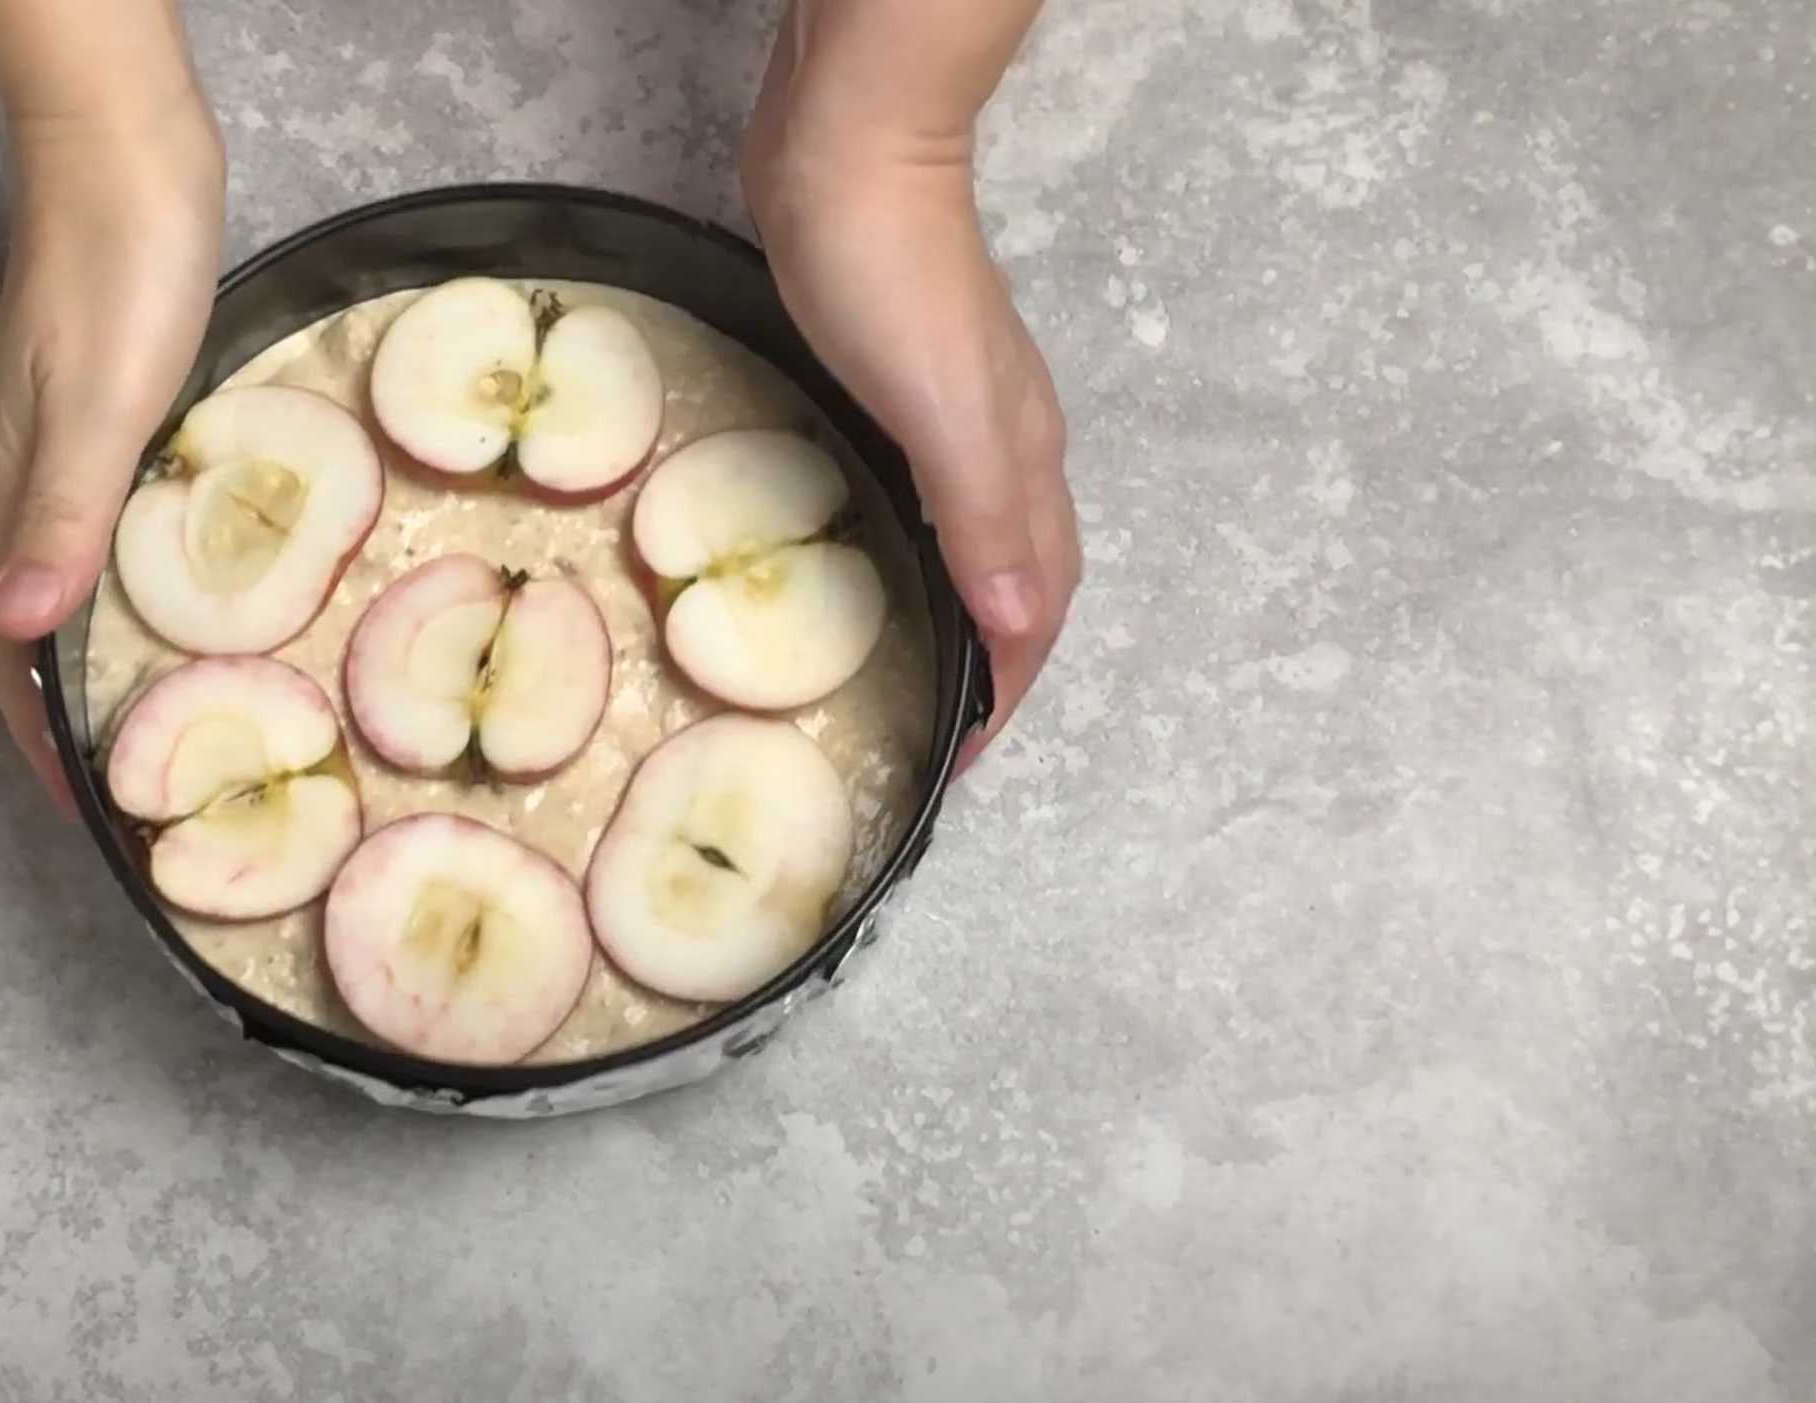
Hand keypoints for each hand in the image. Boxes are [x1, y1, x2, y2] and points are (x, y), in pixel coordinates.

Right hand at [0, 107, 221, 806]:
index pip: (3, 641)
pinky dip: (107, 585)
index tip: (75, 805)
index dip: (33, 728)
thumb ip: (64, 516)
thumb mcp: (104, 404)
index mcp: (5, 487)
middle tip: (106, 784)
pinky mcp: (82, 408)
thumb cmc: (123, 273)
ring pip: (45, 577)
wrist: (123, 156)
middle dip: (46, 711)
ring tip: (130, 716)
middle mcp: (7, 476)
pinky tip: (156, 594)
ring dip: (74, 652)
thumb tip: (20, 633)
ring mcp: (39, 441)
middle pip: (14, 623)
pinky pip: (81, 530)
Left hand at [741, 2, 1077, 772]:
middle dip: (998, 666)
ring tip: (914, 666)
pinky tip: (873, 549)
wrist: (848, 160)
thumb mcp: (941, 410)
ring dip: (961, 608)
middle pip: (1023, 583)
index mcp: (1019, 463)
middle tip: (942, 732)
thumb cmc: (887, 279)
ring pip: (979, 538)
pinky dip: (918, 546)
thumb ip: (984, 517)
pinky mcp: (903, 377)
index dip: (1007, 691)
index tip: (962, 761)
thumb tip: (1018, 629)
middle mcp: (1004, 447)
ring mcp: (957, 410)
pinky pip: (926, 493)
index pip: (1034, 609)